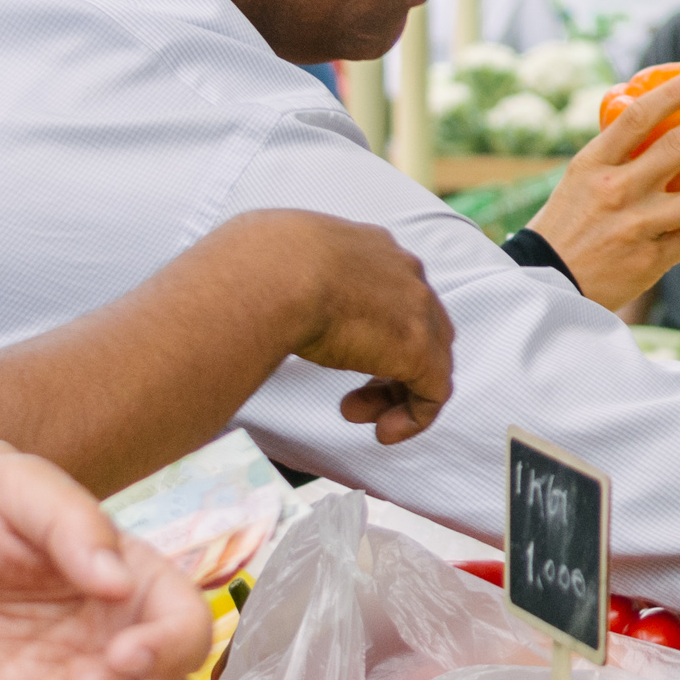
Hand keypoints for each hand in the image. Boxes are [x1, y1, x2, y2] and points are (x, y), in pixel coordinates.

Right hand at [239, 211, 456, 442]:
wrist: (270, 270)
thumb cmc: (249, 266)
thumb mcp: (269, 263)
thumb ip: (278, 280)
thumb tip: (244, 296)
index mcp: (365, 245)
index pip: (386, 290)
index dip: (366, 330)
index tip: (331, 350)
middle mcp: (401, 270)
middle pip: (415, 323)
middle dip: (383, 364)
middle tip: (346, 397)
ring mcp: (417, 308)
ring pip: (429, 358)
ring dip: (393, 394)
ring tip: (352, 414)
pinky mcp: (420, 348)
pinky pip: (435, 391)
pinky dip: (415, 416)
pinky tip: (384, 433)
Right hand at [531, 69, 679, 311]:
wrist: (545, 282)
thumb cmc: (566, 225)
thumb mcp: (579, 181)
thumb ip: (617, 159)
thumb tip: (660, 130)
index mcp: (594, 164)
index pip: (637, 118)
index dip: (672, 94)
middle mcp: (617, 190)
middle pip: (679, 148)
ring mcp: (637, 225)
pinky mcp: (651, 258)